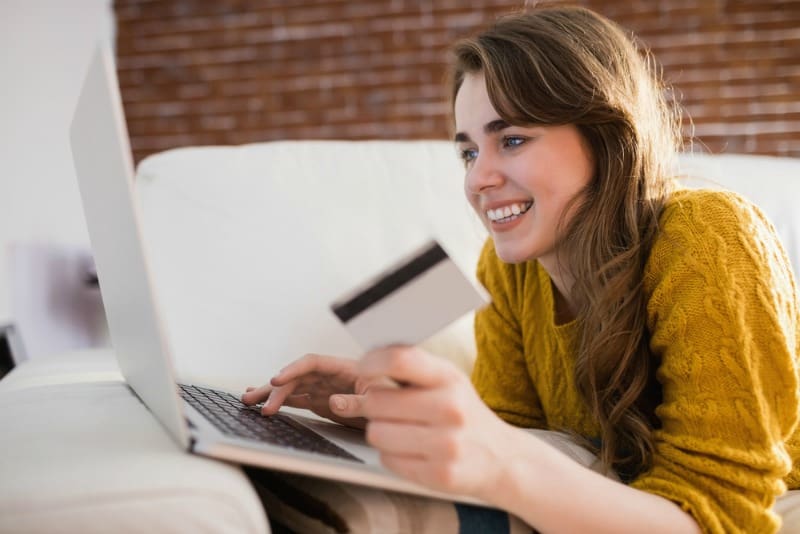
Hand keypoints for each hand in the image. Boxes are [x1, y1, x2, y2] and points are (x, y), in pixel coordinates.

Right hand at [241, 353, 394, 428]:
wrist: (406, 410)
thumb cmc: (397, 396)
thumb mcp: (380, 398)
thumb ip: (358, 401)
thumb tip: (333, 401)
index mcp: (346, 368)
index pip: (314, 362)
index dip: (294, 369)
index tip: (278, 378)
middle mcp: (332, 376)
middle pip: (298, 376)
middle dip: (275, 387)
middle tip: (257, 402)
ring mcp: (325, 388)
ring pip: (293, 388)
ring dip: (271, 393)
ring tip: (248, 400)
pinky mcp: (322, 401)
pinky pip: (297, 399)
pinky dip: (280, 401)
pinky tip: (263, 403)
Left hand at [346, 345, 516, 498]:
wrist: (502, 458)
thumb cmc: (462, 414)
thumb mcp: (443, 383)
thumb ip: (401, 375)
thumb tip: (346, 389)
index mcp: (449, 377)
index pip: (400, 360)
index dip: (370, 363)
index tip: (363, 371)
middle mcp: (451, 408)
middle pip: (377, 401)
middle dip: (370, 405)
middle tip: (384, 410)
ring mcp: (447, 444)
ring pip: (376, 433)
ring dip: (379, 432)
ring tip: (401, 431)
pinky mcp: (440, 475)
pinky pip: (387, 460)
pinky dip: (391, 455)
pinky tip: (411, 451)